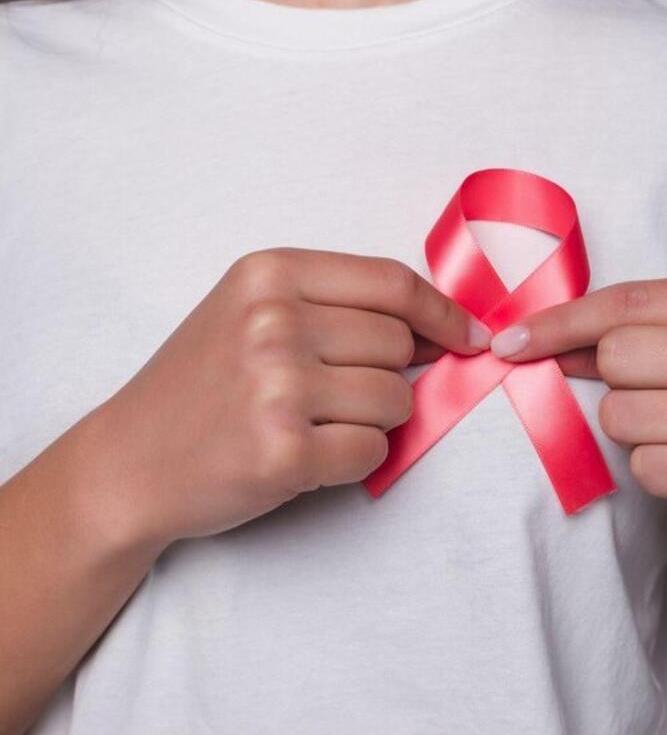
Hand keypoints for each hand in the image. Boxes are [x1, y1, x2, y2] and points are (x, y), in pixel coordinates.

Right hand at [84, 248, 491, 549]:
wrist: (131, 460)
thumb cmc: (200, 385)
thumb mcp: (254, 314)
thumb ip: (338, 307)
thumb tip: (439, 331)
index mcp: (270, 274)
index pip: (393, 284)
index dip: (443, 314)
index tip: (469, 337)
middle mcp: (273, 322)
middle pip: (399, 345)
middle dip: (389, 375)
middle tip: (336, 394)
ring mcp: (277, 386)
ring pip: (396, 400)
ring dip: (373, 420)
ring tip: (315, 423)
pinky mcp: (284, 451)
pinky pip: (374, 451)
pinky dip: (356, 459)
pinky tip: (309, 455)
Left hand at [489, 274, 666, 548]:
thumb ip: (629, 329)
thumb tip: (528, 339)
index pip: (626, 302)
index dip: (558, 323)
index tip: (510, 341)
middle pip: (616, 357)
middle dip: (619, 384)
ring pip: (620, 415)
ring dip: (636, 431)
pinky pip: (644, 467)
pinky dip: (656, 471)